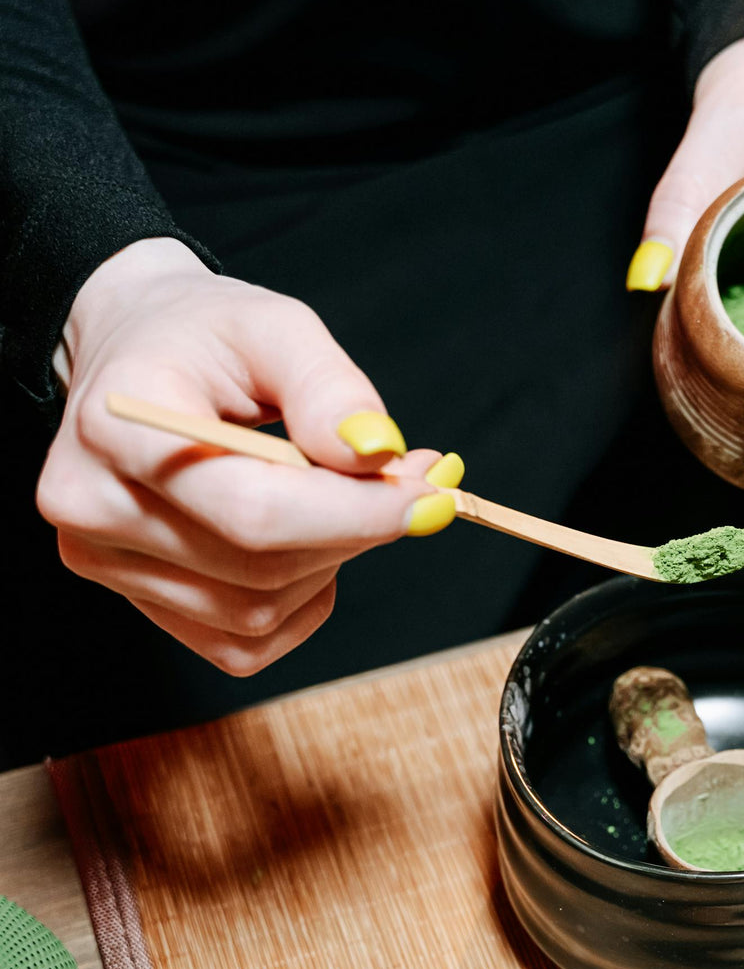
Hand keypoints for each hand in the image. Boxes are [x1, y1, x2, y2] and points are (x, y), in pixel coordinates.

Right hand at [38, 239, 459, 673]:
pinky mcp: (133, 600)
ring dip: (329, 562)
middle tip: (410, 481)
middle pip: (261, 565)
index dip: (354, 514)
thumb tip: (378, 456)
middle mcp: (92, 505)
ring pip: (258, 612)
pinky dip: (297, 602)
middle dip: (356, 530)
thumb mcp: (272, 325)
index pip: (252, 509)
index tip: (427, 497)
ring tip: (342, 495)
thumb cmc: (202, 336)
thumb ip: (328, 387)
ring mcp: (104, 562)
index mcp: (118, 424)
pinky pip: (242, 643)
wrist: (133, 354)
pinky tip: (302, 541)